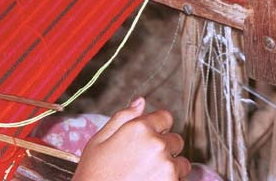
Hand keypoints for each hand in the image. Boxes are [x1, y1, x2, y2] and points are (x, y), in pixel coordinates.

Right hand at [73, 98, 191, 180]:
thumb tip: (140, 101)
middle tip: (144, 162)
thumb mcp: (99, 141)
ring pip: (182, 163)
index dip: (158, 127)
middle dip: (164, 148)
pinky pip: (181, 180)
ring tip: (147, 176)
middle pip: (176, 140)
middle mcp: (157, 145)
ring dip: (170, 168)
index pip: (166, 117)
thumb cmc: (93, 174)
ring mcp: (167, 167)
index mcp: (140, 128)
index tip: (148, 139)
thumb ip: (123, 117)